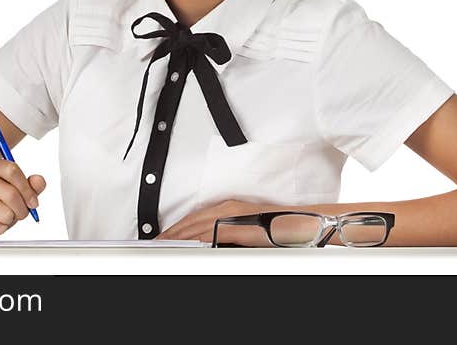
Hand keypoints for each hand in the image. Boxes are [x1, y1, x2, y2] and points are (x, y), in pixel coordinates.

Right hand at [0, 157, 45, 246]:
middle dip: (22, 209)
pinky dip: (1, 228)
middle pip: (10, 194)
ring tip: (6, 217)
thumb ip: (32, 185)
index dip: (27, 190)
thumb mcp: (18, 191)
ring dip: (11, 220)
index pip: (12, 171)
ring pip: (5, 213)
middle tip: (22, 214)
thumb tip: (39, 181)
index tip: (33, 203)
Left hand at [153, 199, 285, 245]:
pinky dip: (197, 240)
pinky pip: (213, 234)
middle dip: (172, 232)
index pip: (195, 218)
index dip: (176, 228)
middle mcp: (228, 209)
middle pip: (192, 221)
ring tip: (163, 244)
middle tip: (156, 242)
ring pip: (197, 226)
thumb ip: (228, 234)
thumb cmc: (278, 229)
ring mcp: (233, 216)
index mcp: (228, 208)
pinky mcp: (240, 227)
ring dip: (178, 236)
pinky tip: (187, 246)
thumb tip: (212, 245)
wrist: (301, 224)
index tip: (163, 237)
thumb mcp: (246, 231)